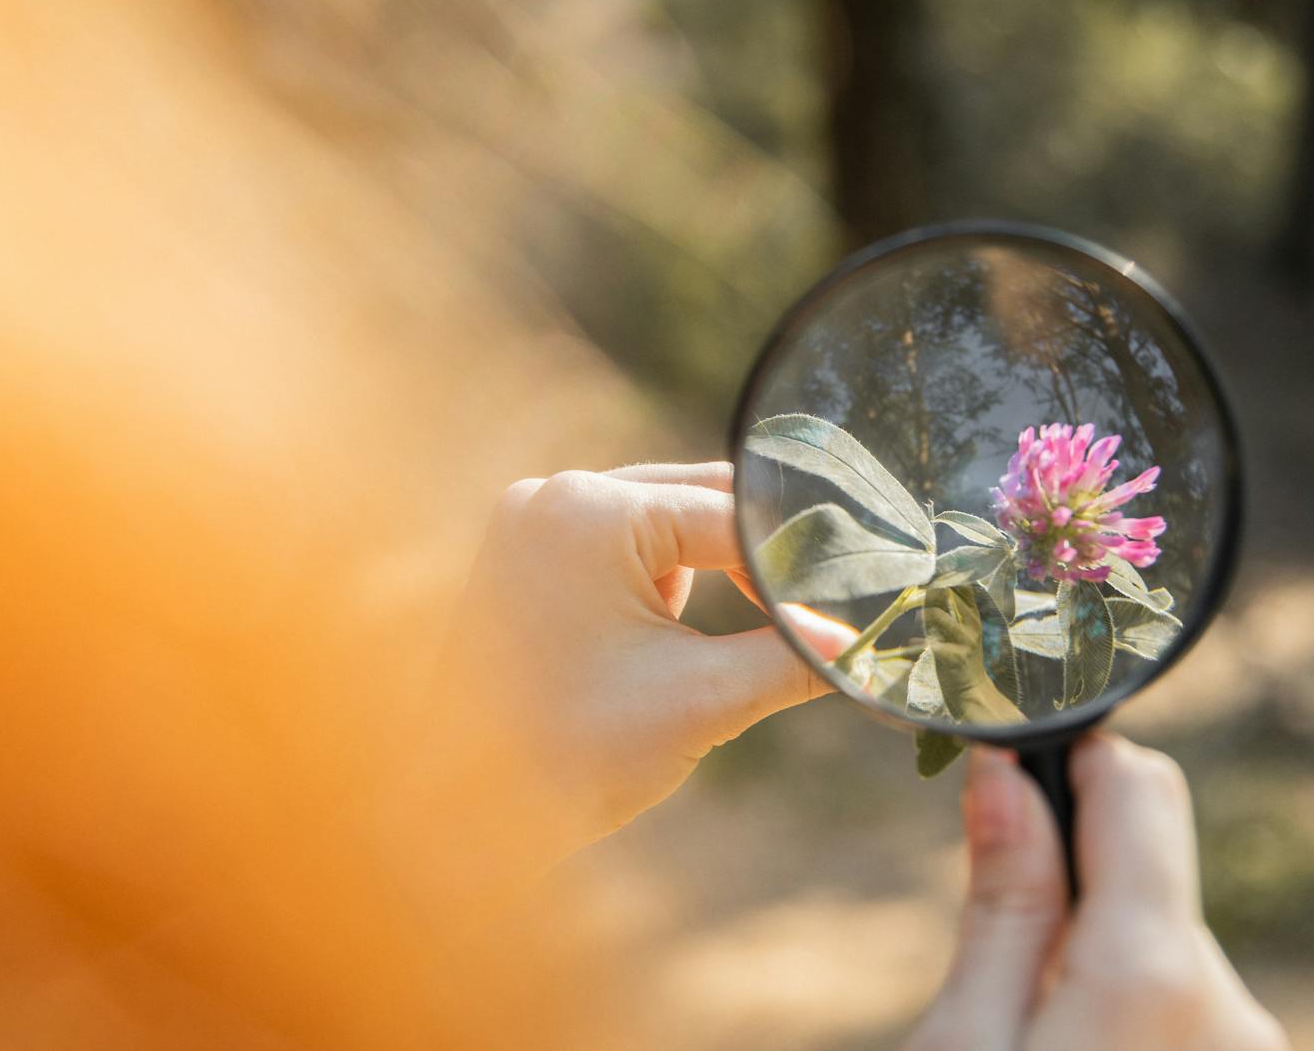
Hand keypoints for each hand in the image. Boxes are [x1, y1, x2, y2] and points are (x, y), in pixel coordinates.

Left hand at [451, 463, 852, 836]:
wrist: (451, 818)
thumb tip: (861, 648)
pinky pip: (618, 546)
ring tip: (753, 628)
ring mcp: (529, 523)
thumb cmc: (570, 754)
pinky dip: (662, 581)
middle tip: (820, 610)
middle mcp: (553, 496)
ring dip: (711, 570)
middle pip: (697, 501)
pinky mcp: (521, 557)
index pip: (733, 516)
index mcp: (592, 510)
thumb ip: (791, 659)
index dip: (797, 566)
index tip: (849, 607)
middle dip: (757, 559)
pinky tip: (678, 635)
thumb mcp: (702, 700)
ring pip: (661, 522)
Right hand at [907, 735, 1288, 1050]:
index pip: (1138, 785)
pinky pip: (1186, 1006)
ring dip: (1098, 961)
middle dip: (1072, 885)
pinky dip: (1131, 1014)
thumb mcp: (961, 1045)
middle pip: (1147, 870)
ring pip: (1162, 942)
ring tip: (1032, 1035)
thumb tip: (1005, 769)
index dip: (1067, 765)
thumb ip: (1003, 907)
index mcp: (1153, 973)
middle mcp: (1233, 1007)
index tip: (1006, 779)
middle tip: (995, 959)